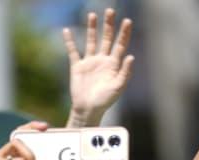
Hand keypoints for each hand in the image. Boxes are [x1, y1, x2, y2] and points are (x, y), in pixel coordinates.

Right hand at [63, 9, 133, 126]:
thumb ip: (125, 72)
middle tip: (110, 10)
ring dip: (92, 28)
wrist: (88, 109)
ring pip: (91, 41)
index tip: (127, 21)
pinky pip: (73, 51)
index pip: (120, 44)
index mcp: (113, 64)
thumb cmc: (105, 101)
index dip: (124, 33)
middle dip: (109, 25)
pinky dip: (69, 41)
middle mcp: (102, 60)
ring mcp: (89, 62)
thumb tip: (132, 56)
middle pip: (106, 38)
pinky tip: (66, 31)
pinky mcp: (77, 66)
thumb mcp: (118, 87)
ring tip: (92, 15)